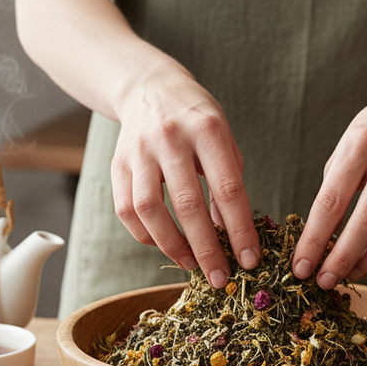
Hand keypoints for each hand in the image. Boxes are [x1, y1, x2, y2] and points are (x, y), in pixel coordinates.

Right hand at [111, 65, 260, 287]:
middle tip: (220, 278)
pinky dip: (145, 235)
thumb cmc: (197, 120)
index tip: (250, 260)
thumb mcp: (224, 140)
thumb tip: (228, 233)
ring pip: (149, 210)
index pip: (228, 189)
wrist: (150, 88)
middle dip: (207, 248)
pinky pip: (126, 210)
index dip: (240, 229)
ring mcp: (139, 151)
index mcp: (207, 129)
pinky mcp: (117, 164)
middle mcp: (170, 137)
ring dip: (171, 245)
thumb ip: (229, 182)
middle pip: (187, 204)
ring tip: (191, 264)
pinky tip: (163, 244)